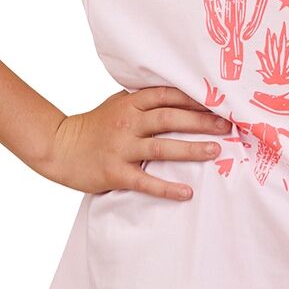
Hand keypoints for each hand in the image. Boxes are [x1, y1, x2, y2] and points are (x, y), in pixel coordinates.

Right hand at [42, 85, 231, 200]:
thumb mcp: (117, 104)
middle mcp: (127, 122)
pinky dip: (167, 188)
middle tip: (228, 125)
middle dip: (201, 121)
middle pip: (170, 118)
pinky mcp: (115, 172)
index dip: (193, 97)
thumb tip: (181, 96)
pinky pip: (145, 181)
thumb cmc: (94, 125)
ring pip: (162, 147)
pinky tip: (186, 192)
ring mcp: (121, 147)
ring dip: (191, 149)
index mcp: (130, 103)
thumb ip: (144, 101)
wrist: (60, 148)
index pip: (167, 95)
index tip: (218, 101)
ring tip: (216, 151)